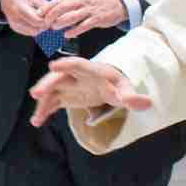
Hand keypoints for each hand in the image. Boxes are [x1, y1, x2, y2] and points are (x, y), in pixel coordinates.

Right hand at [0, 0, 50, 36]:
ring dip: (40, 27)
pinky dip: (35, 27)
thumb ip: (45, 8)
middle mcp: (16, 20)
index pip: (38, 21)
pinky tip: (34, 19)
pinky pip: (29, 32)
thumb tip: (56, 17)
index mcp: (20, 9)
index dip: (47, 20)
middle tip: (47, 16)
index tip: (51, 15)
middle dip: (44, 24)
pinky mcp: (15, 28)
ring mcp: (15, 25)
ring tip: (40, 17)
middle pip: (37, 29)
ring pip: (34, 32)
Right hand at [28, 57, 151, 126]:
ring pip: (51, 91)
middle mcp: (75, 76)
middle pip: (59, 77)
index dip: (66, 64)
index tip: (54, 65)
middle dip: (47, 84)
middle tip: (36, 93)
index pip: (78, 64)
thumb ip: (133, 97)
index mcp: (91, 70)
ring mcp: (67, 86)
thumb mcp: (125, 88)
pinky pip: (51, 102)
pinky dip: (44, 111)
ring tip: (36, 117)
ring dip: (42, 102)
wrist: (108, 84)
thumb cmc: (116, 83)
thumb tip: (149, 103)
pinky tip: (37, 121)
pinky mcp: (64, 96)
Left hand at [40, 0, 127, 39]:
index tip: (39, 14)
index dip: (48, 7)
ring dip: (61, 22)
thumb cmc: (96, 3)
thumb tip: (52, 12)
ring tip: (54, 28)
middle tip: (45, 22)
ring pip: (73, 15)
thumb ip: (68, 4)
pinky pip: (84, 25)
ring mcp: (90, 9)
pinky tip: (68, 35)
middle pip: (64, 6)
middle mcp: (82, 1)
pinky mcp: (97, 18)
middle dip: (52, 15)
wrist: (117, 4)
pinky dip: (75, 30)